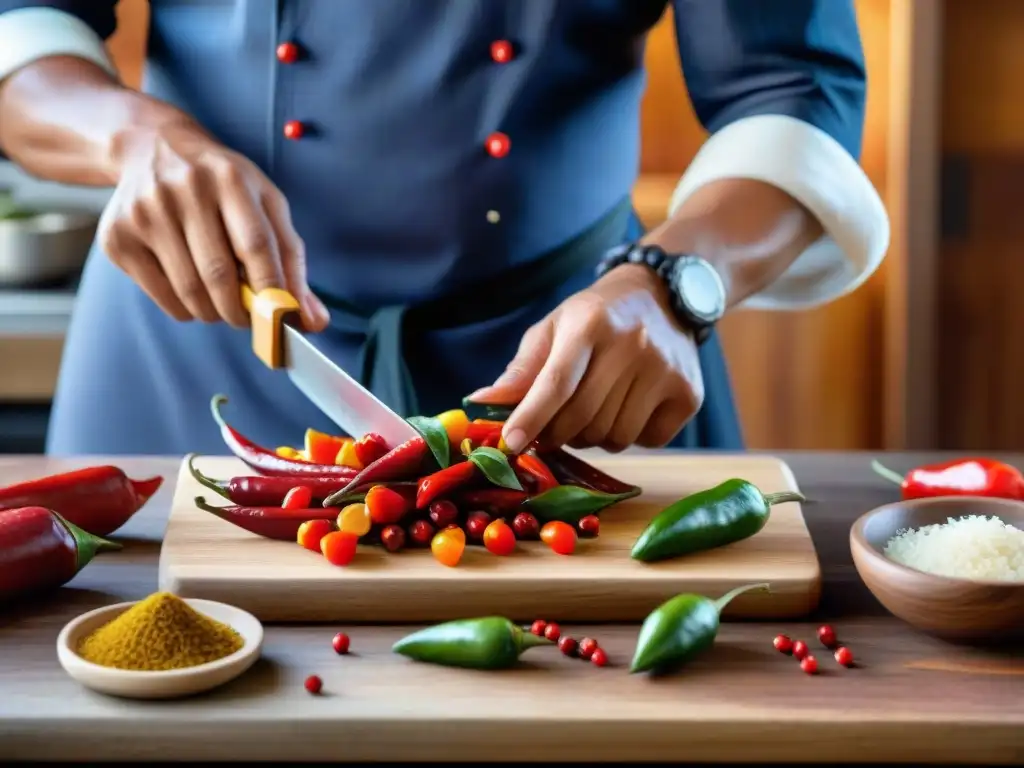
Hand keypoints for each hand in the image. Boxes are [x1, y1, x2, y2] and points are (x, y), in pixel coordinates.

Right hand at [98, 120, 328, 329]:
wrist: (150, 147)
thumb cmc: (222, 186)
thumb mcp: (264, 205)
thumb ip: (291, 260)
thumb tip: (314, 322)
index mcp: (230, 178)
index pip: (256, 246)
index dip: (274, 291)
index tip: (286, 320)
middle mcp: (184, 190)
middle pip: (219, 276)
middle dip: (242, 312)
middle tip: (251, 319)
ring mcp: (145, 212)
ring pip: (190, 293)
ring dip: (216, 313)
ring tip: (223, 304)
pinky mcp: (117, 236)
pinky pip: (163, 297)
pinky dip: (186, 310)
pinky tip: (193, 293)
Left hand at [470, 263, 703, 452]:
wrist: (665, 296)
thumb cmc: (596, 318)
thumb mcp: (554, 329)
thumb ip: (521, 369)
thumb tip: (483, 403)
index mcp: (591, 323)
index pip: (557, 383)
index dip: (531, 417)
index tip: (510, 444)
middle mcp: (632, 344)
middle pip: (582, 419)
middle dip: (558, 433)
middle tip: (553, 427)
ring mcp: (665, 369)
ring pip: (614, 437)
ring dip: (595, 436)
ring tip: (597, 408)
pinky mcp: (689, 393)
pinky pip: (647, 441)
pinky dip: (632, 436)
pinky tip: (630, 407)